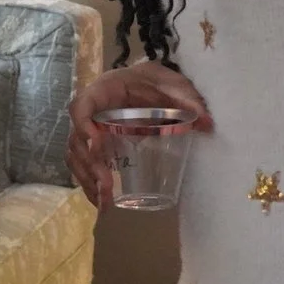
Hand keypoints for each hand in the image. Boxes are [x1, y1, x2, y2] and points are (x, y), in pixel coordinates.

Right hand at [65, 59, 211, 207]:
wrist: (148, 82)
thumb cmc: (156, 81)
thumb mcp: (173, 85)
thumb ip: (189, 100)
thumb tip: (207, 123)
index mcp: (104, 90)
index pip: (81, 105)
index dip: (82, 125)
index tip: (96, 144)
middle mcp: (91, 111)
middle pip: (76, 139)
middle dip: (89, 165)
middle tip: (107, 185)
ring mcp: (90, 130)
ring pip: (76, 157)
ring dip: (87, 180)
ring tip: (105, 202)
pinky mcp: (96, 146)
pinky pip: (83, 166)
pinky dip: (89, 185)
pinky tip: (102, 202)